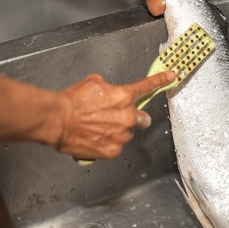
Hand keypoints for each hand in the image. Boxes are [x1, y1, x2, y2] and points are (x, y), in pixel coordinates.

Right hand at [57, 71, 174, 158]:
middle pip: (143, 119)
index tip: (171, 77)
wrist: (58, 120)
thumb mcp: (93, 83)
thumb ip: (109, 88)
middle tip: (119, 118)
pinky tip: (95, 137)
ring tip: (99, 128)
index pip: (147, 87)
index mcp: (124, 96)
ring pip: (127, 134)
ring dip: (118, 131)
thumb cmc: (73, 101)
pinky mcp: (113, 150)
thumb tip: (111, 93)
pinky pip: (116, 146)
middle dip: (135, 118)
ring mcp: (121, 135)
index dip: (161, 81)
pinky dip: (108, 143)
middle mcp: (127, 116)